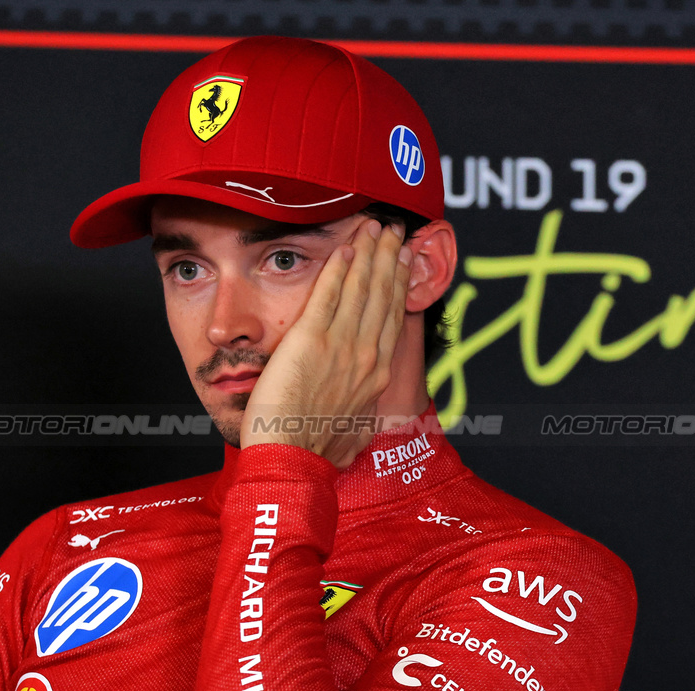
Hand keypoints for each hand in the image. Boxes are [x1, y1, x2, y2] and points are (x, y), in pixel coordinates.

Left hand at [239, 218, 411, 467]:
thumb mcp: (350, 440)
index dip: (398, 287)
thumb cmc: (314, 456)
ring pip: (361, 288)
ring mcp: (341, 345)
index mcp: (376, 377)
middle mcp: (366, 355)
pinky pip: (329, 293)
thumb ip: (357, 426)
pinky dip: (339, 267)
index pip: (390, 320)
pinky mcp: (311, 338)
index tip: (402, 264)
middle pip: (382, 296)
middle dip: (389, 259)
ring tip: (375, 227)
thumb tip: (359, 433)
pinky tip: (345, 246)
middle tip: (395, 232)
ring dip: (369, 253)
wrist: (293, 459)